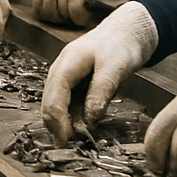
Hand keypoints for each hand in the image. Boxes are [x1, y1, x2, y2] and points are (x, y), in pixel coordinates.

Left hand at [33, 0, 120, 25]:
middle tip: (68, 19)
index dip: (43, 11)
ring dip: (71, 18)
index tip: (52, 17)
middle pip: (47, 8)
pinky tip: (85, 17)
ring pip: (61, 12)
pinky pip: (74, 13)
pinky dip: (80, 19)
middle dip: (57, 19)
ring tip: (80, 14)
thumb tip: (54, 8)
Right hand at [41, 1, 158, 145]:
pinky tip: (78, 127)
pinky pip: (64, 101)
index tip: (66, 140)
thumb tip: (90, 120)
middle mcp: (60, 69)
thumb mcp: (115, 67)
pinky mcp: (72, 81)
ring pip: (54, 103)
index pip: (53, 97)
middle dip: (55, 125)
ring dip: (60, 122)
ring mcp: (64, 75)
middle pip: (48, 101)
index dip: (57, 121)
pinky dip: (68, 116)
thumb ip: (101, 92)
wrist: (127, 30)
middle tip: (67, 146)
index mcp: (67, 63)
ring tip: (72, 141)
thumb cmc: (121, 44)